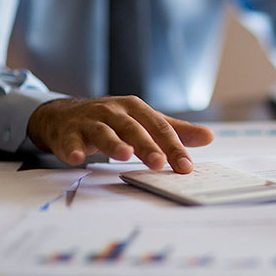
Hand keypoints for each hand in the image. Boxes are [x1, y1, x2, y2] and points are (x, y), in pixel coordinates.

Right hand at [27, 96, 213, 171]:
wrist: (66, 114)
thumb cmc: (112, 120)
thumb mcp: (144, 121)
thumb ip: (174, 130)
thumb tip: (209, 136)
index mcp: (136, 108)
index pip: (159, 127)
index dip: (173, 146)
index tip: (186, 167)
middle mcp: (114, 111)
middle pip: (133, 128)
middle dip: (147, 145)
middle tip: (159, 163)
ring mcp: (90, 120)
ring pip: (103, 131)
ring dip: (114, 143)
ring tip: (124, 156)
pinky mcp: (68, 132)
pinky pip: (70, 141)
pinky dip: (73, 149)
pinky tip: (77, 159)